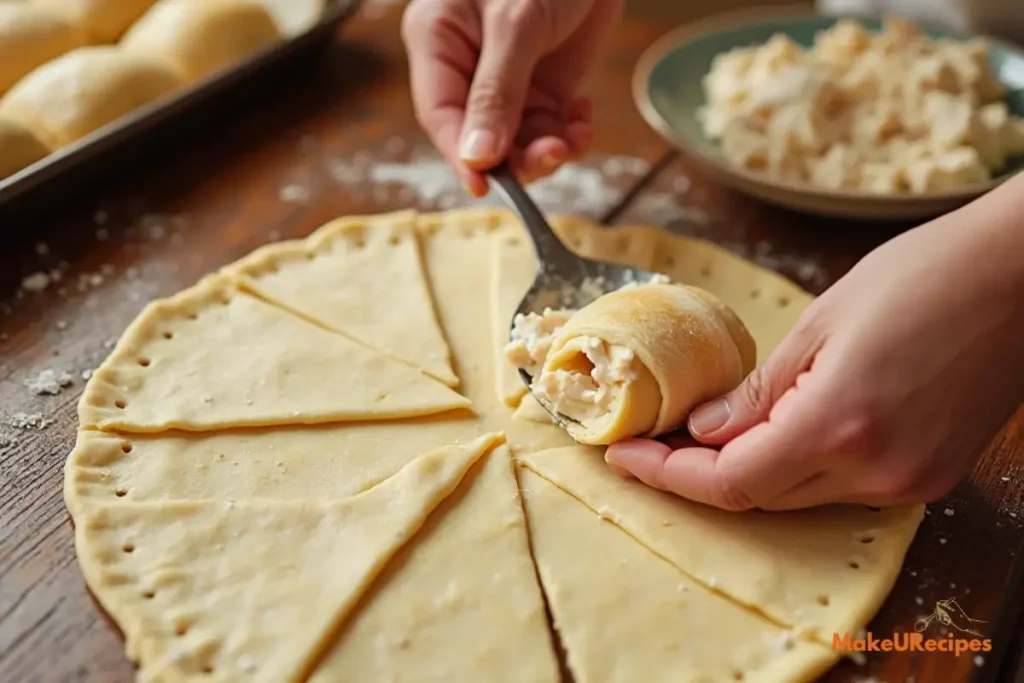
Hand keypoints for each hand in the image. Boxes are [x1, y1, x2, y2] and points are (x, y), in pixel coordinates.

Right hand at [401, 0, 621, 195]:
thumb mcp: (516, 23)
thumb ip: (497, 93)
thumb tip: (477, 158)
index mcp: (438, 42)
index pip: (441, 115)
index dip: (461, 156)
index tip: (485, 188)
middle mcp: (468, 67)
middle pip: (479, 136)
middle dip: (515, 155)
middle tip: (550, 157)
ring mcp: (508, 77)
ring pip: (517, 139)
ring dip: (547, 149)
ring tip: (573, 138)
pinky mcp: (546, 80)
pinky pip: (549, 125)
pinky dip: (568, 133)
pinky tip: (583, 120)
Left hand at [606, 178, 1023, 510]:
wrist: (1022, 274)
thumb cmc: (924, 275)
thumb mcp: (821, 322)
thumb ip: (759, 390)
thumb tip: (705, 429)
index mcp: (839, 425)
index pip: (731, 481)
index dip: (668, 475)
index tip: (624, 455)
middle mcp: (878, 471)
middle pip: (760, 495)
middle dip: (696, 474)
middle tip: (651, 442)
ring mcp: (911, 481)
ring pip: (799, 496)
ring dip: (745, 471)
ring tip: (698, 436)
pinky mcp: (931, 475)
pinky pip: (841, 488)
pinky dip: (795, 467)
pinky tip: (769, 434)